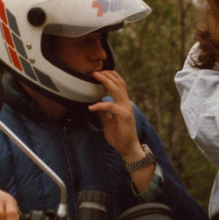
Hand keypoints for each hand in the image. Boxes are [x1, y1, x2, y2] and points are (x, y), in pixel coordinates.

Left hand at [89, 69, 154, 191]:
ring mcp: (126, 108)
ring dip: (105, 81)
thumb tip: (97, 103)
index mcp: (123, 103)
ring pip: (117, 89)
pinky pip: (110, 107)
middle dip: (107, 74)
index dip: (110, 76)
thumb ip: (104, 112)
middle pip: (119, 83)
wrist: (128, 148)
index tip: (99, 72)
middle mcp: (126, 103)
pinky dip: (100, 105)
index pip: (119, 84)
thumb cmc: (119, 136)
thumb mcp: (108, 121)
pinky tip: (91, 107)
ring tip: (95, 76)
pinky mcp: (124, 116)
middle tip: (95, 70)